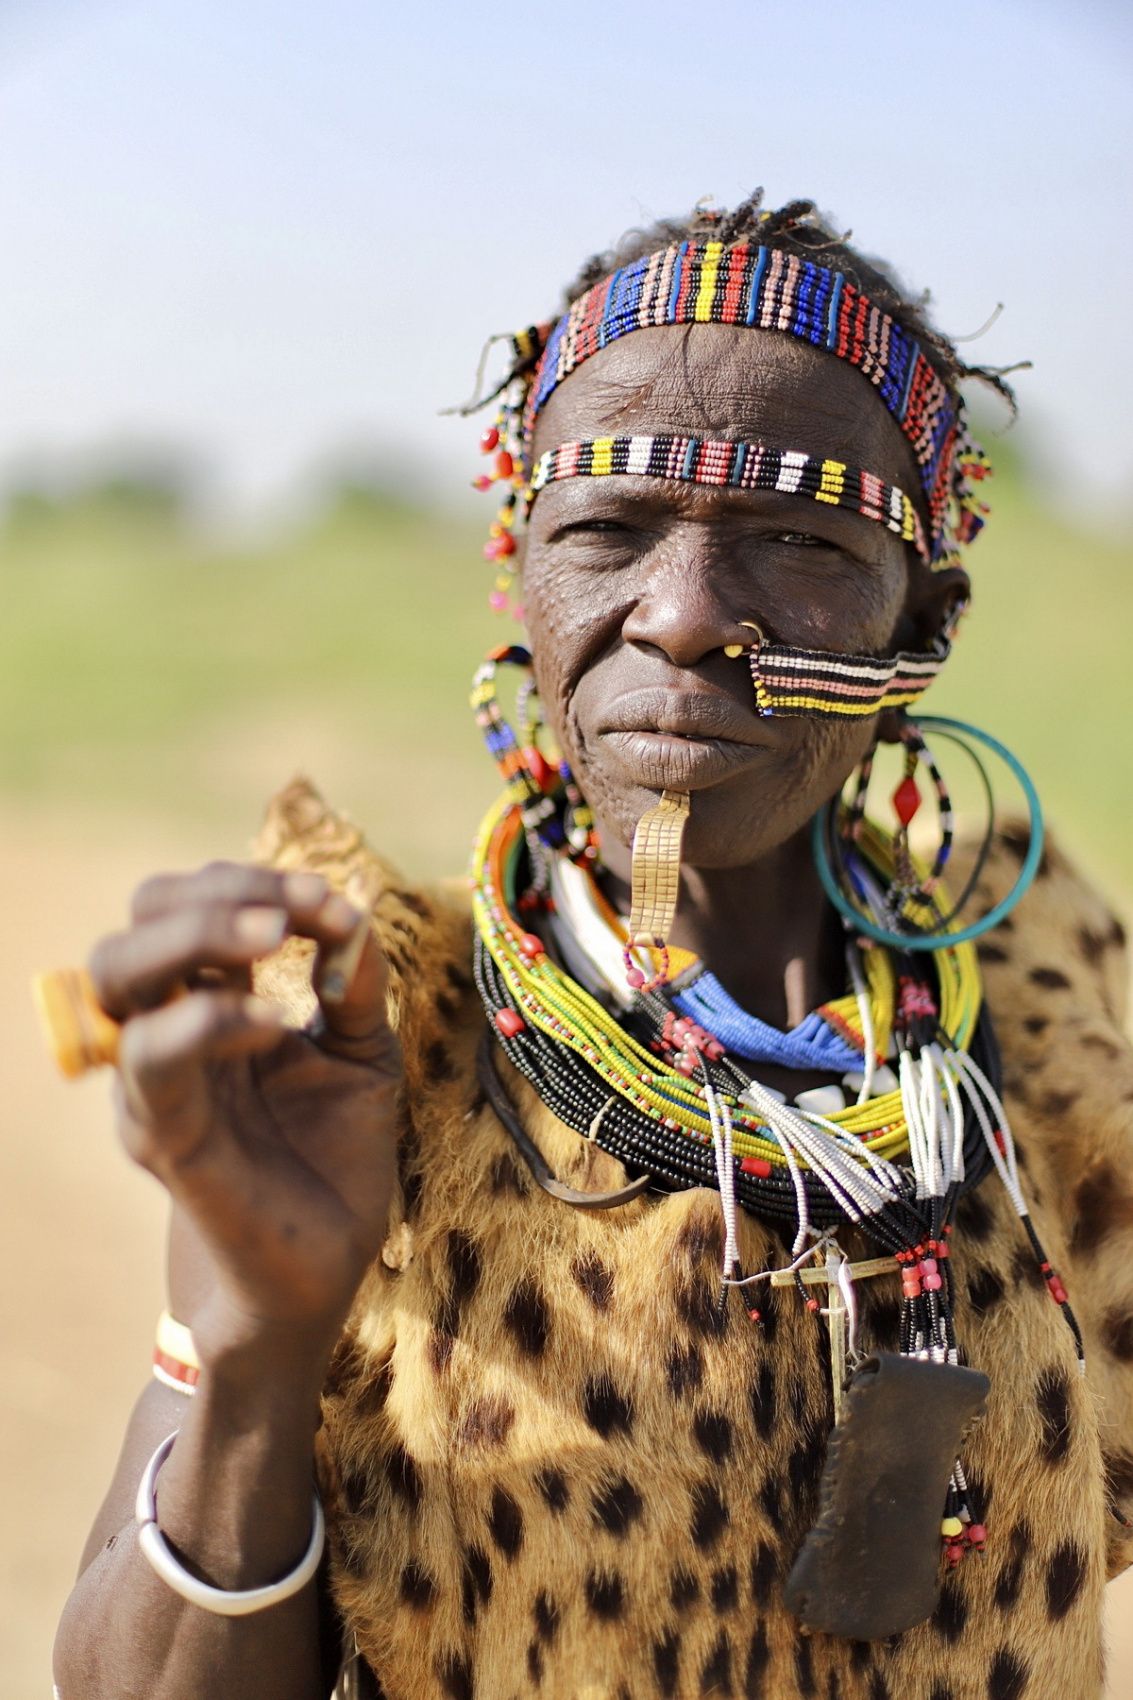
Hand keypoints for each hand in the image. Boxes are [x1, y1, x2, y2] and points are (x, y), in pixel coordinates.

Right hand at [89, 863, 400, 1357]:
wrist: (322, 1269)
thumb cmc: (334, 1156)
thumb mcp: (363, 1052)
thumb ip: (355, 982)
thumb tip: (350, 912)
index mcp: (212, 1001)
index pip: (190, 904)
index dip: (251, 883)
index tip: (327, 899)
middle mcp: (168, 1031)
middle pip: (139, 921)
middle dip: (216, 895)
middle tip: (290, 911)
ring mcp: (155, 1082)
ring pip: (118, 972)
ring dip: (199, 935)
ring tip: (276, 935)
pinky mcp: (163, 1137)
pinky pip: (151, 1058)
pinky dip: (213, 1020)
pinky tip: (276, 1023)